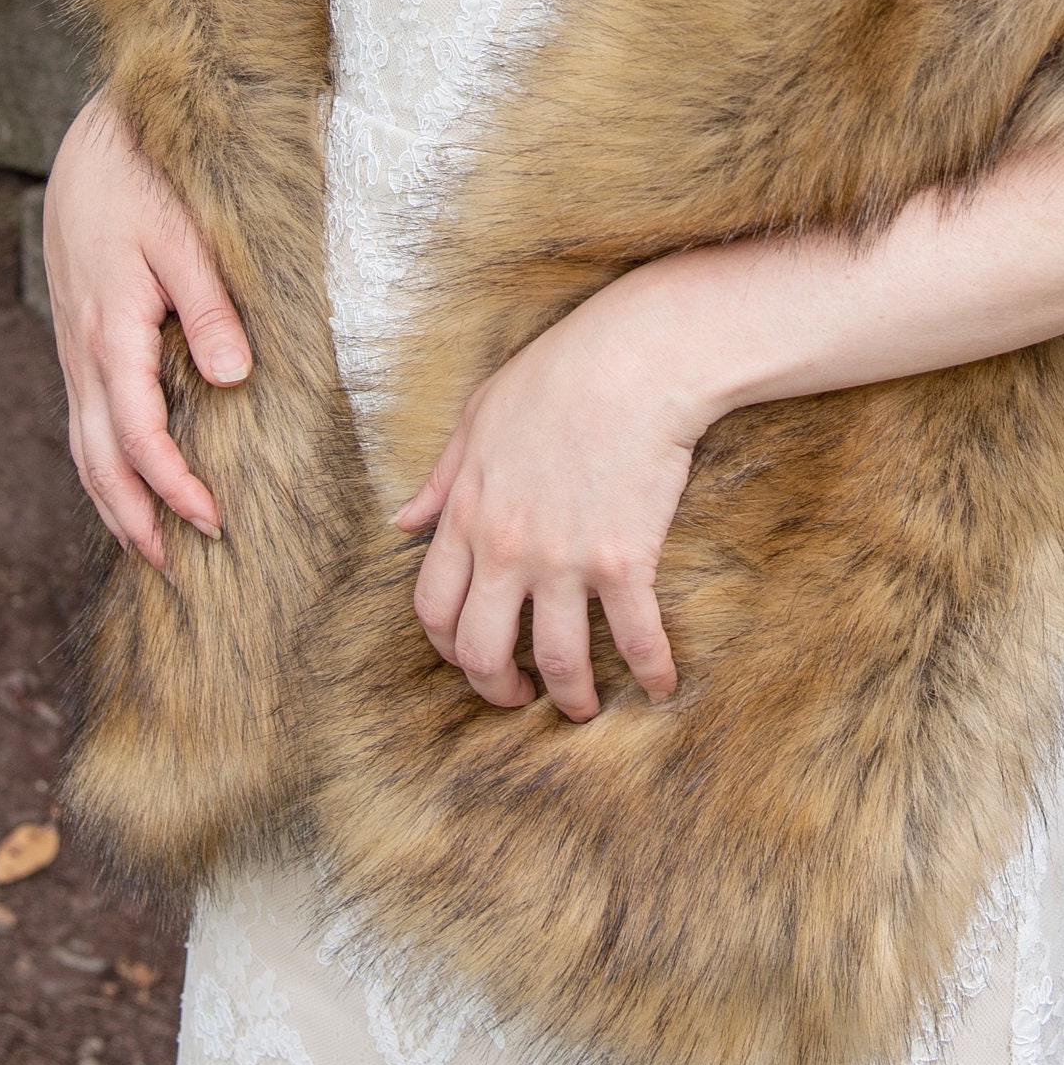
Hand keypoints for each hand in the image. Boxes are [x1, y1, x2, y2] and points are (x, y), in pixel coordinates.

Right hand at [43, 88, 249, 574]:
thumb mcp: (183, 237)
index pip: (138, 436)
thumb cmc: (145, 181)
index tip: (214, 522)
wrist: (92, 142)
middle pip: (98, 461)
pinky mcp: (78, 339)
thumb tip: (232, 378)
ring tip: (149, 548)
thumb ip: (209, 307)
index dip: (173, 487)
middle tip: (177, 571)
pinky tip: (128, 482)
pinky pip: (84, 418)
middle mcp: (82, 352)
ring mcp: (74, 349)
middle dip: (135, 520)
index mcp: (110, 333)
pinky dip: (103, 463)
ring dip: (112, 502)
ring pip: (83, 446)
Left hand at [393, 284, 694, 720]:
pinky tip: (662, 687)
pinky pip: (636, 637)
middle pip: (481, 650)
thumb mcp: (477, 419)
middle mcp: (506, 548)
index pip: (433, 608)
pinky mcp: (624, 560)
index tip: (470, 657)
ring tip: (583, 706)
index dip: (446, 647)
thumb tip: (401, 524)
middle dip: (496, 688)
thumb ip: (439, 480)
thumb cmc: (557, 375)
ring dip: (570, 696)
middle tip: (519, 696)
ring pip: (556, 659)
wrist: (635, 358)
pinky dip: (652, 672)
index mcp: (467, 515)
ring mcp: (565, 558)